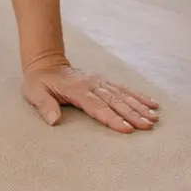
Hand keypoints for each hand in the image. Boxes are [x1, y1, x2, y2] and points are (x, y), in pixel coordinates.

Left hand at [23, 55, 160, 132]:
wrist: (45, 63)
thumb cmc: (40, 82)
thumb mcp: (35, 94)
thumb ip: (45, 106)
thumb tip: (54, 121)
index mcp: (76, 89)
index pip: (96, 106)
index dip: (111, 117)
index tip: (126, 128)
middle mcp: (91, 84)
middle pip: (114, 101)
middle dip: (132, 114)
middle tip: (148, 125)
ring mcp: (99, 82)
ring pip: (122, 95)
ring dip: (139, 106)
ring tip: (154, 117)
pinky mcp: (104, 82)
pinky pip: (124, 89)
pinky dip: (139, 96)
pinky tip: (152, 103)